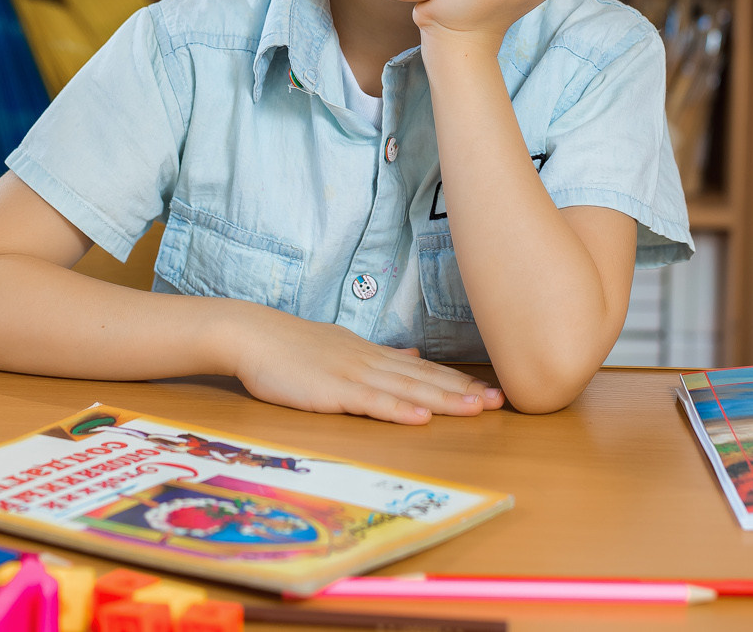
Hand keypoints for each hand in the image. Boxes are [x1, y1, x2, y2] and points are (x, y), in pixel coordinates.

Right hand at [228, 307, 502, 424]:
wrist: (250, 334)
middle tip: (501, 401)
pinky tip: (421, 418)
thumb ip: (379, 355)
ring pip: (406, 390)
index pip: (422, 369)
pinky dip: (398, 410)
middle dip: (464, 391)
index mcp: (371, 354)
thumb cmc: (289, 346)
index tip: (489, 390)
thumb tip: (412, 355)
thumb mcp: (341, 345)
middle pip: (424, 379)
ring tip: (476, 410)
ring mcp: (352, 375)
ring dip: (444, 400)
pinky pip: (370, 402)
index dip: (457, 380)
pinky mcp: (332, 390)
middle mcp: (369, 362)